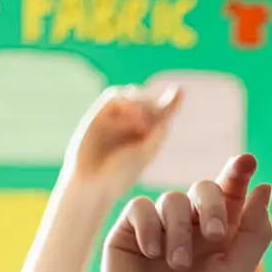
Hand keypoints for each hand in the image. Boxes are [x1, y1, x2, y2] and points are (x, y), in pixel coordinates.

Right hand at [32, 153, 271, 271]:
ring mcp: (159, 231)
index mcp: (220, 241)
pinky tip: (151, 253)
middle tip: (218, 235)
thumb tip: (264, 188)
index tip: (248, 161)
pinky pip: (141, 206)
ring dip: (180, 230)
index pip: (231, 197)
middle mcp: (191, 232)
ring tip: (176, 265)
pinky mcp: (128, 233)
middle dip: (215, 204)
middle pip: (205, 189)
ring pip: (173, 199)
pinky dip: (150, 226)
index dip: (238, 175)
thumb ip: (254, 231)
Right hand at [67, 83, 182, 191]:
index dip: (172, 101)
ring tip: (142, 126)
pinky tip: (132, 118)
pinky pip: (114, 97)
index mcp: (147, 136)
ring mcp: (115, 119)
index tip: (179, 90)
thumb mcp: (145, 152)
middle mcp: (131, 125)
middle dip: (153, 108)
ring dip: (141, 104)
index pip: (162, 113)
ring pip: (132, 95)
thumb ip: (158, 132)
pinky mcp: (99, 115)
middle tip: (149, 128)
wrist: (92, 181)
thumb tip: (168, 112)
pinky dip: (126, 103)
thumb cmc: (120, 174)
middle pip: (148, 102)